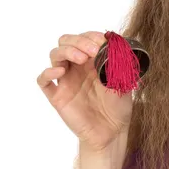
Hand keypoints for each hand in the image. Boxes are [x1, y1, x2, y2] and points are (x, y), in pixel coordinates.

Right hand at [36, 31, 133, 153]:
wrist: (112, 131)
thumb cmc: (118, 106)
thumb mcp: (125, 82)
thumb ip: (120, 65)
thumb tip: (117, 46)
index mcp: (93, 61)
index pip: (85, 38)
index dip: (91, 36)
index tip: (102, 41)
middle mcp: (77, 67)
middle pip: (66, 42)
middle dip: (79, 41)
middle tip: (93, 50)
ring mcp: (66, 80)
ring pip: (55, 55)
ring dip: (66, 51)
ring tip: (81, 58)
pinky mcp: (57, 96)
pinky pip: (43, 81)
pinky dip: (47, 72)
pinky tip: (60, 71)